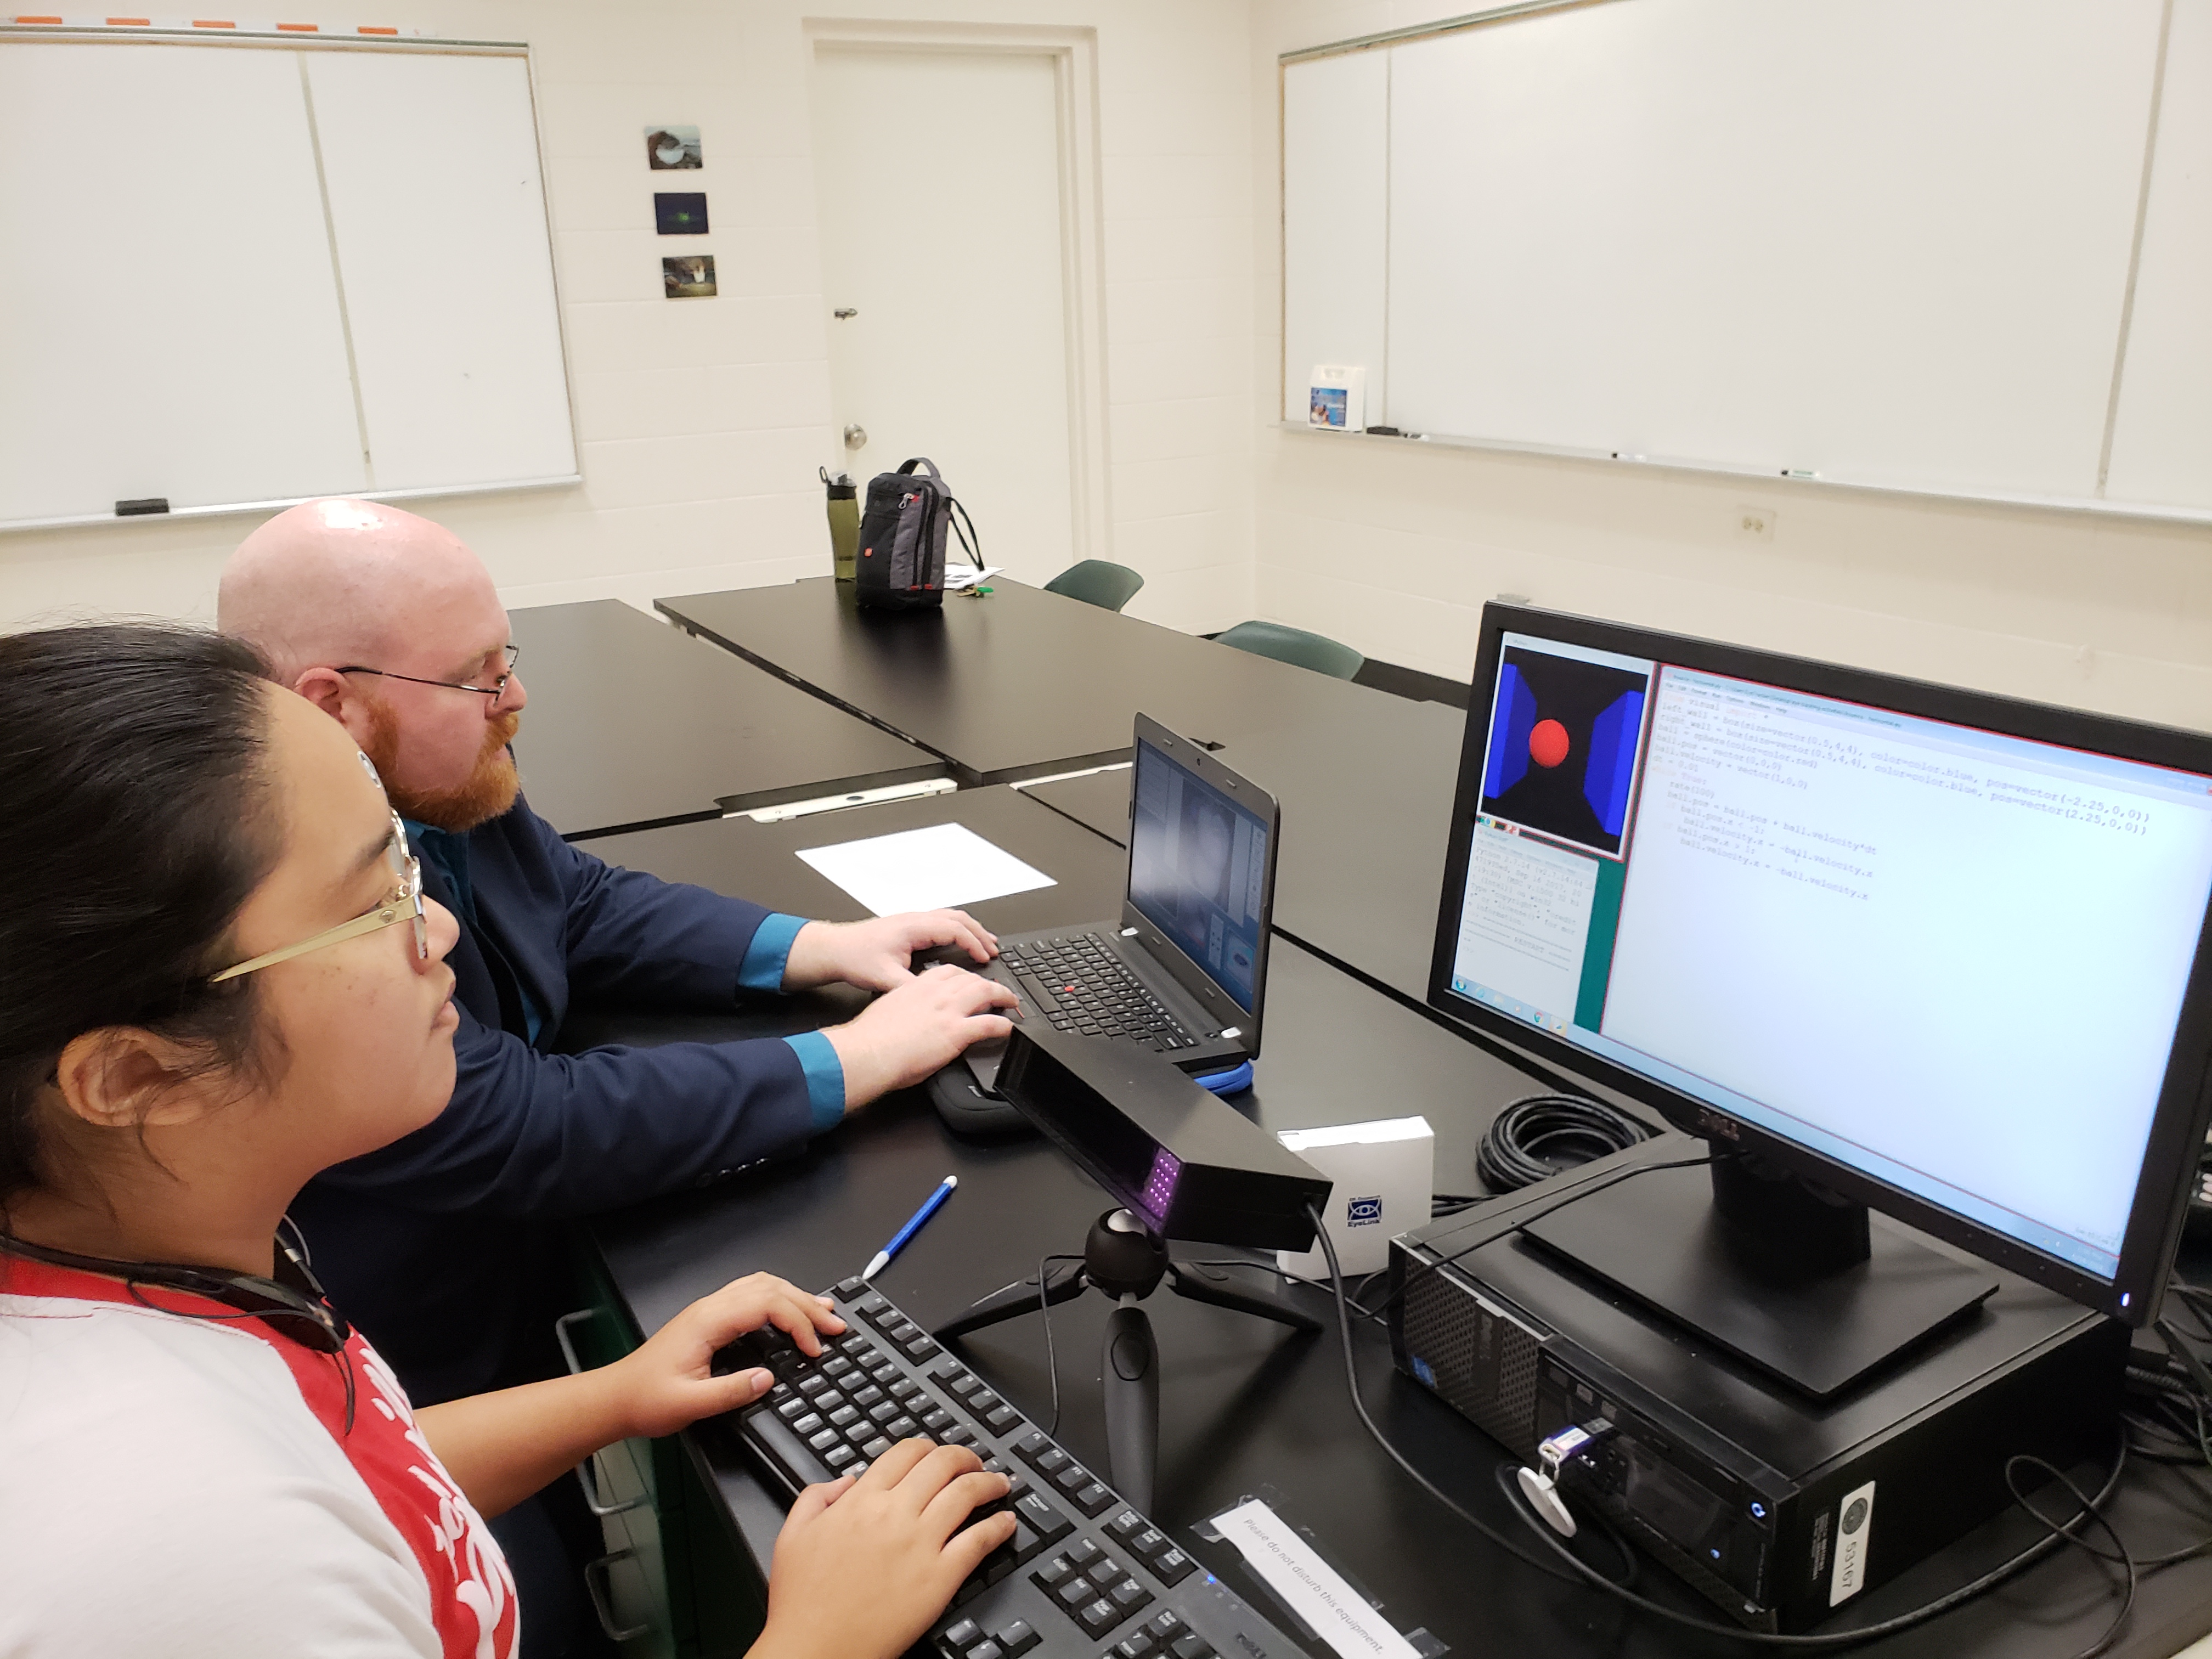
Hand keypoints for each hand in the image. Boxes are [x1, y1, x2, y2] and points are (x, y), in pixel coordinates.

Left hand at [610, 1273, 846, 1441]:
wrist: (615, 1397)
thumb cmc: (647, 1400)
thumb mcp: (688, 1404)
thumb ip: (730, 1391)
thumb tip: (769, 1378)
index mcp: (708, 1321)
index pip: (766, 1305)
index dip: (798, 1323)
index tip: (814, 1350)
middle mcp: (710, 1307)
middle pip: (770, 1289)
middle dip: (807, 1306)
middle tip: (836, 1327)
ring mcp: (709, 1310)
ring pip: (762, 1286)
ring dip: (795, 1297)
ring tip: (824, 1312)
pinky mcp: (708, 1319)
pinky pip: (751, 1295)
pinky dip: (778, 1299)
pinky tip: (789, 1310)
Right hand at [753, 1440, 1015, 1658]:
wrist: (815, 1650)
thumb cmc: (803, 1601)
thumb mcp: (792, 1534)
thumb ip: (817, 1496)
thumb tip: (848, 1480)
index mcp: (861, 1500)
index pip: (906, 1451)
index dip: (929, 1447)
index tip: (938, 1454)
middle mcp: (894, 1514)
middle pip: (943, 1464)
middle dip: (965, 1457)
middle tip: (974, 1463)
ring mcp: (920, 1544)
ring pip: (967, 1493)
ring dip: (990, 1482)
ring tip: (999, 1483)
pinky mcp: (939, 1578)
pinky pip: (978, 1541)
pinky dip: (998, 1527)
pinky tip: (1006, 1523)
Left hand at [782, 911, 998, 992]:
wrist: (834, 948)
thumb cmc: (855, 958)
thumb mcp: (885, 979)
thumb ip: (912, 987)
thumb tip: (934, 996)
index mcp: (913, 928)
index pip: (955, 929)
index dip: (974, 944)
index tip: (986, 958)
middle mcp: (915, 919)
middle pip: (958, 918)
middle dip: (980, 933)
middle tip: (995, 949)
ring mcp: (911, 920)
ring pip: (950, 917)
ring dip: (970, 929)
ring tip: (984, 943)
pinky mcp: (907, 926)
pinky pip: (941, 920)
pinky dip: (957, 929)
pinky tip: (958, 941)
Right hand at [822, 964, 1016, 1108]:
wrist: (868, 1052)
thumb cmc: (871, 1038)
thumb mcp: (888, 1010)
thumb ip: (905, 1006)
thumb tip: (909, 1015)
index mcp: (918, 986)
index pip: (949, 971)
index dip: (965, 975)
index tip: (970, 980)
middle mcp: (936, 993)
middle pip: (972, 979)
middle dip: (989, 983)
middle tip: (998, 991)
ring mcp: (949, 1011)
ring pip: (986, 993)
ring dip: (1003, 997)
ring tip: (1011, 1003)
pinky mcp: (957, 1032)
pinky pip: (990, 1024)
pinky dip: (1004, 1025)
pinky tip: (1009, 1028)